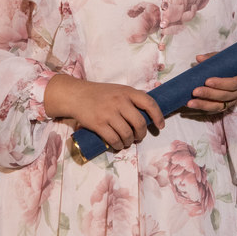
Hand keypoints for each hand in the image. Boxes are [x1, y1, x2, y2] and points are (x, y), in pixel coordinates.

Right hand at [43, 73, 163, 151]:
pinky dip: (118, 145)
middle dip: (142, 134)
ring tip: (127, 141)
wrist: (76, 95)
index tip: (160, 126)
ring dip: (129, 142)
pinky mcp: (98, 124)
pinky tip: (118, 145)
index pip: (149, 103)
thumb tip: (149, 113)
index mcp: (127, 92)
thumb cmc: (99, 94)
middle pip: (139, 123)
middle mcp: (119, 101)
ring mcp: (108, 113)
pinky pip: (114, 139)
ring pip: (127, 134)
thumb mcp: (118, 90)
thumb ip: (132, 98)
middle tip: (139, 137)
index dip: (158, 116)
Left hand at [188, 62, 236, 117]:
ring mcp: (234, 100)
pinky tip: (194, 105)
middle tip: (194, 91)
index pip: (234, 83)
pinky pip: (217, 109)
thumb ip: (214, 58)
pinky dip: (205, 107)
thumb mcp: (229, 59)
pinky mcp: (228, 105)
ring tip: (190, 102)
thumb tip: (199, 58)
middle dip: (209, 94)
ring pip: (220, 105)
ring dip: (204, 104)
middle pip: (225, 96)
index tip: (207, 81)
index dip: (221, 83)